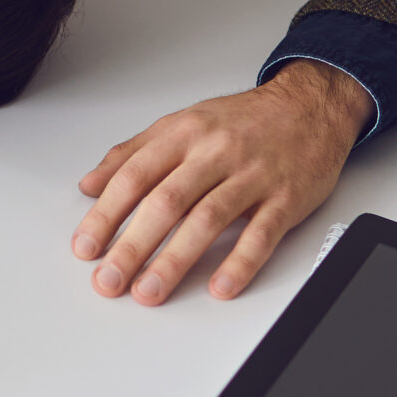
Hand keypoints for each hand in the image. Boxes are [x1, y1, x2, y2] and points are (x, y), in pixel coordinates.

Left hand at [71, 60, 371, 305]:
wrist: (310, 105)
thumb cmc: (243, 120)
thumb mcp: (182, 123)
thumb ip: (133, 153)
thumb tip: (90, 185)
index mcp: (184, 134)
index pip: (134, 176)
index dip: (106, 214)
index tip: (86, 247)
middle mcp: (215, 153)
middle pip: (166, 202)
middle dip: (132, 246)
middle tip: (109, 279)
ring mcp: (252, 175)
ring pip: (208, 219)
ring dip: (175, 261)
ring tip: (150, 291)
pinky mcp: (286, 198)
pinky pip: (261, 233)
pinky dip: (240, 262)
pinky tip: (220, 286)